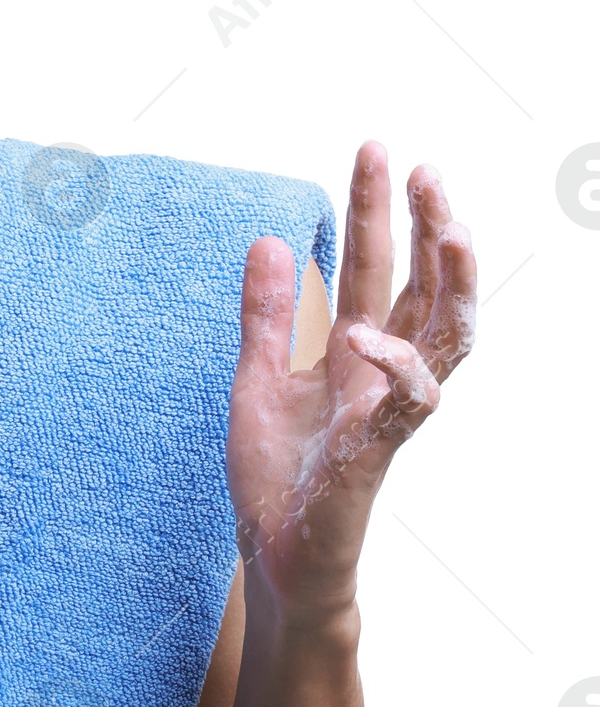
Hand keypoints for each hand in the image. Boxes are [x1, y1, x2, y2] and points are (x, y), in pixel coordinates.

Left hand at [227, 139, 475, 619]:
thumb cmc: (276, 475)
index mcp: (355, 354)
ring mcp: (386, 412)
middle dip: (429, 228)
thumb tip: (270, 238)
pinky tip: (366, 334)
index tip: (376, 151)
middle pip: (426, 289)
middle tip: (425, 168)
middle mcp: (382, 376)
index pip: (379, 269)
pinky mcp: (374, 454)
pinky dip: (393, 367)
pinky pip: (406, 407)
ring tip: (445, 226)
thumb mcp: (257, 379)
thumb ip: (267, 316)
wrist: (274, 555)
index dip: (379, 212)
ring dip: (448, 282)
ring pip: (444, 339)